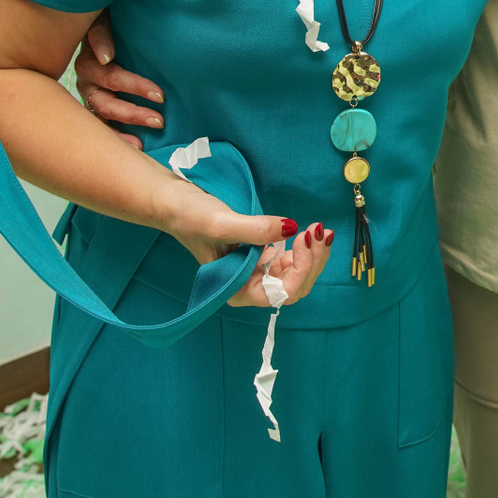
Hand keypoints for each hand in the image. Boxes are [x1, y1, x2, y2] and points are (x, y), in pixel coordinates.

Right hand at [73, 13, 165, 148]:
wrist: (102, 23)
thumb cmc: (108, 21)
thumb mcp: (102, 19)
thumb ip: (102, 33)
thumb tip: (107, 57)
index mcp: (89, 62)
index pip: (111, 77)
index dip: (135, 86)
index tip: (160, 95)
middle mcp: (86, 82)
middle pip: (107, 103)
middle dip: (134, 113)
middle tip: (160, 120)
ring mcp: (90, 96)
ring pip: (104, 118)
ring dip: (125, 129)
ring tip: (143, 144)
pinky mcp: (95, 106)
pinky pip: (102, 126)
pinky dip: (117, 137)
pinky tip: (134, 148)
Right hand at [155, 178, 333, 306]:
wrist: (177, 204)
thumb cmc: (191, 218)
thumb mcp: (222, 223)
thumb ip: (255, 229)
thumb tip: (291, 227)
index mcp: (239, 291)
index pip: (282, 293)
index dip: (300, 268)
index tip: (303, 237)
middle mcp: (250, 287)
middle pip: (295, 285)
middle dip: (312, 261)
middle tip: (320, 230)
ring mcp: (257, 272)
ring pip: (297, 273)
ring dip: (312, 254)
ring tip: (320, 228)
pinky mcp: (261, 256)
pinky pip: (290, 259)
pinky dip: (304, 247)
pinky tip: (310, 231)